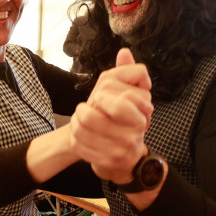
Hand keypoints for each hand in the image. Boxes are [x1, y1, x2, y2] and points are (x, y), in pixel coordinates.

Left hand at [69, 48, 151, 181]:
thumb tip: (124, 52)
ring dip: (77, 120)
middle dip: (85, 108)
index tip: (101, 96)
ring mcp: (117, 152)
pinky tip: (80, 133)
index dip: (104, 96)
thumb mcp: (130, 94)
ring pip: (81, 129)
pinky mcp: (103, 163)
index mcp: (141, 117)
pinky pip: (78, 144)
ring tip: (82, 117)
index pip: (120, 102)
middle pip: (94, 117)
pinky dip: (74, 136)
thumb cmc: (124, 120)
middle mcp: (132, 136)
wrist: (123, 155)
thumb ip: (128, 72)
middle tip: (87, 107)